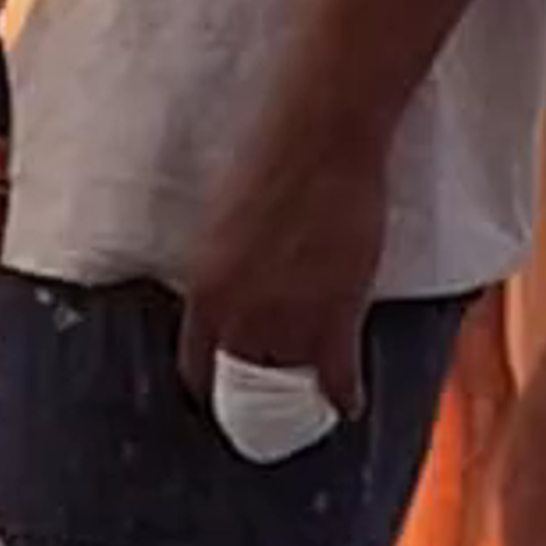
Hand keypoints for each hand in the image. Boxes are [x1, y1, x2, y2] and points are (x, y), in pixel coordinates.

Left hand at [178, 114, 391, 425]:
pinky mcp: (337, 317)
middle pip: (243, 383)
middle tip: (268, 408)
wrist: (320, 138)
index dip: (210, 384)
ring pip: (293, 383)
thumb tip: (229, 290)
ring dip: (303, 396)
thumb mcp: (221, 223)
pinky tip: (349, 406)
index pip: (196, 366)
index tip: (221, 391)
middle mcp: (240, 319)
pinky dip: (345, 396)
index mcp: (204, 294)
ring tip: (310, 403)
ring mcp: (290, 322)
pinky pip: (339, 377)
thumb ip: (222, 267)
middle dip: (255, 397)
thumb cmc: (269, 160)